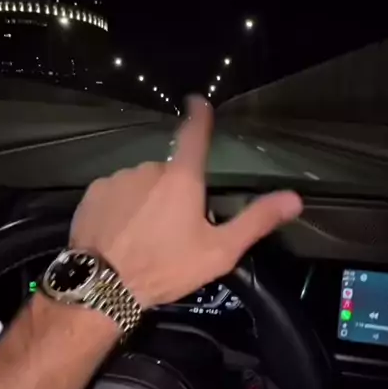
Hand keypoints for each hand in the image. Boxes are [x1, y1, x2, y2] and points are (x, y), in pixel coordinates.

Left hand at [71, 96, 302, 308]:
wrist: (103, 286)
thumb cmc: (165, 267)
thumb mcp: (218, 251)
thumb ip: (255, 221)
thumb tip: (294, 198)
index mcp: (181, 178)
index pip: (193, 135)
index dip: (199, 117)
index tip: (197, 102)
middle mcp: (148, 168)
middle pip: (168, 174)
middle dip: (173, 193)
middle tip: (174, 231)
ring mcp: (117, 179)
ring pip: (140, 185)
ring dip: (146, 202)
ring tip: (145, 238)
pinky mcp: (92, 194)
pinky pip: (115, 195)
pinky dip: (121, 209)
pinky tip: (120, 234)